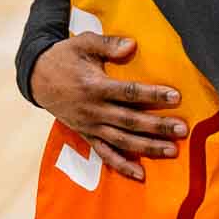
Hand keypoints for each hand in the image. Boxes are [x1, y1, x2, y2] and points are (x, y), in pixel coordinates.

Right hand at [30, 33, 183, 181]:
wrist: (36, 78)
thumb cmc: (64, 58)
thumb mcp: (83, 43)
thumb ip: (107, 44)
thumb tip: (132, 45)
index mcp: (95, 86)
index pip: (129, 93)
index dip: (153, 94)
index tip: (176, 96)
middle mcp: (93, 110)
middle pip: (130, 121)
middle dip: (157, 126)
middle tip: (182, 129)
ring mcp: (90, 126)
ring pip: (122, 141)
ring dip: (147, 147)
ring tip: (172, 151)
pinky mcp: (86, 135)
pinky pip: (104, 154)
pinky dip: (121, 166)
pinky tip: (140, 175)